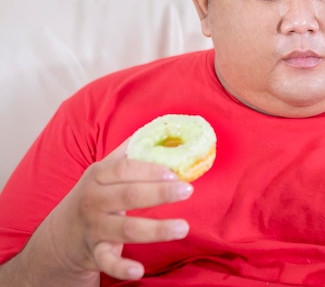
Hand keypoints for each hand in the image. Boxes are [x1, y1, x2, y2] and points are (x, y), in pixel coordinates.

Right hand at [28, 140, 192, 281]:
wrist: (61, 234)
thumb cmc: (95, 195)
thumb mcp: (105, 170)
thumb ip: (131, 151)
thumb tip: (162, 128)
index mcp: (98, 175)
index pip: (124, 168)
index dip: (150, 169)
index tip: (175, 171)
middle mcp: (93, 200)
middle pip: (128, 195)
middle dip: (159, 193)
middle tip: (187, 190)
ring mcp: (94, 228)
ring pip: (125, 229)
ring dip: (156, 229)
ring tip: (183, 227)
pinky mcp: (95, 253)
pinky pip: (108, 262)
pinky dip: (122, 267)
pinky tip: (139, 271)